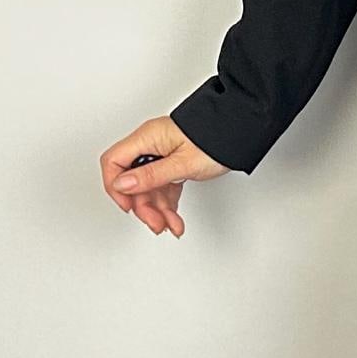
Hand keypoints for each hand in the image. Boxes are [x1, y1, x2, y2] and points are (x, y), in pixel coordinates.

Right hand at [101, 116, 229, 237]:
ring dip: (158, 210)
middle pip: (132, 180)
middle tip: (156, 222)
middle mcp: (151, 144)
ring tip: (171, 225)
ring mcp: (162, 154)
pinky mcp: (174, 164)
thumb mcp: (183, 163)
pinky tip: (175, 219)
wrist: (242, 132)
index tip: (128, 205)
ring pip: (149, 188)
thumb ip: (151, 175)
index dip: (115, 186)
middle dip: (143, 205)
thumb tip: (122, 184)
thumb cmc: (217, 139)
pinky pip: (163, 187)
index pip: (114, 162)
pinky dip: (168, 204)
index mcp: (147, 138)